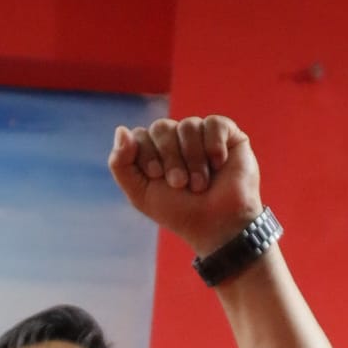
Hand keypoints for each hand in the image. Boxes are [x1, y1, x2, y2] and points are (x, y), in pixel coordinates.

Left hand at [108, 115, 262, 257]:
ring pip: (188, 125)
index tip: (157, 177)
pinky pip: (214, 123)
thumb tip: (121, 129)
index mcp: (153, 152)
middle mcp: (176, 140)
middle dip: (169, 158)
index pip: (140, 135)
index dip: (146, 155)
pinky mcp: (227, 134)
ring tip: (200, 185)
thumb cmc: (180, 212)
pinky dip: (214, 147)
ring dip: (193, 160)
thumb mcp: (141, 194)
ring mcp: (201, 134)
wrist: (218, 224)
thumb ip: (120, 165)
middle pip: (161, 127)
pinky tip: (218, 165)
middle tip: (180, 184)